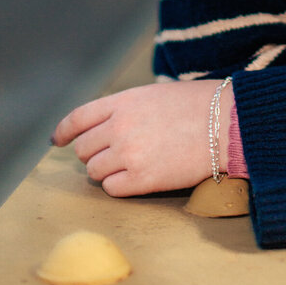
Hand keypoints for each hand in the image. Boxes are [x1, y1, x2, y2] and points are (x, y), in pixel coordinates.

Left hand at [51, 80, 228, 196]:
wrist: (227, 123)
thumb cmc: (199, 105)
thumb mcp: (156, 95)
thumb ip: (128, 109)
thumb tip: (106, 127)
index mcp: (124, 101)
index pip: (79, 118)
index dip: (64, 131)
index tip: (57, 140)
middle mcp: (121, 126)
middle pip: (84, 149)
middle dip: (94, 153)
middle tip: (113, 154)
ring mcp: (129, 153)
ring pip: (95, 172)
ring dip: (107, 171)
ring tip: (131, 165)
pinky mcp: (142, 179)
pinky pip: (112, 189)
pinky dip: (120, 186)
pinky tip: (138, 178)